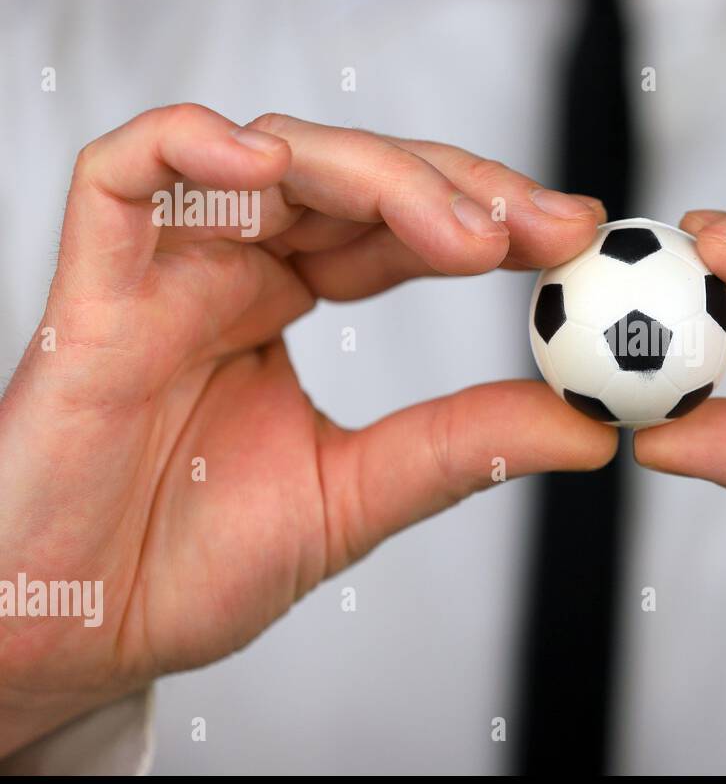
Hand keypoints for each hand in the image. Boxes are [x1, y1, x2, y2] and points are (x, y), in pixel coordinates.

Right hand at [0, 104, 616, 756]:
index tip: (576, 234)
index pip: (399, 226)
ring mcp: (164, 270)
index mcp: (286, 301)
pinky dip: (192, 148)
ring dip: (378, 175)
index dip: (488, 216)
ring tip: (464, 233)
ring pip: (271, 159)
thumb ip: (461, 447)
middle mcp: (232, 268)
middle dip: (457, 187)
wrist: (78, 634)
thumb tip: (589, 425)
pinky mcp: (91, 290)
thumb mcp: (358, 496)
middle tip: (546, 224)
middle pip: (353, 175)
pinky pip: (124, 175)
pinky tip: (272, 166)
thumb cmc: (190, 564)